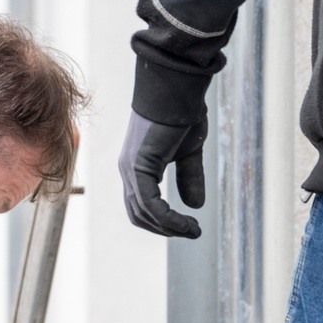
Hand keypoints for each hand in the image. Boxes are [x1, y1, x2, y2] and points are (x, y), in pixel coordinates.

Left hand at [118, 110, 206, 237]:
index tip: (187, 227)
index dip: (162, 221)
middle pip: (138, 214)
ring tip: (193, 230)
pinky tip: (186, 223)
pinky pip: (150, 204)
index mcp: (136, 166)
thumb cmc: (183, 114)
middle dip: (165, 229)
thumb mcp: (189, 153)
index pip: (141, 205)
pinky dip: (168, 218)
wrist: (178, 90)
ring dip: (170, 227)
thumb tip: (194, 207)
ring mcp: (130, 169)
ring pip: (144, 212)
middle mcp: (128, 170)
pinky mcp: (138, 167)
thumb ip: (189, 178)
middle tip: (191, 232)